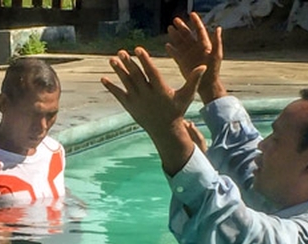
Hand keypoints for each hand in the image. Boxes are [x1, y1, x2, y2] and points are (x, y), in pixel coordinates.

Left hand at [101, 47, 204, 174]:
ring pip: (126, 83)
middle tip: (121, 52)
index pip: (151, 73)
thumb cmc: (176, 110)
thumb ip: (194, 80)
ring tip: (112, 59)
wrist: (165, 130)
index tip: (138, 49)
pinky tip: (103, 78)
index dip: (144, 61)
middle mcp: (147, 95)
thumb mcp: (186, 96)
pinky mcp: (130, 106)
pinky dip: (111, 87)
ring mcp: (137, 101)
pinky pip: (118, 95)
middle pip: (136, 77)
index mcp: (161, 90)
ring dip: (118, 71)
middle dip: (129, 64)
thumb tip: (203, 66)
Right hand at [166, 12, 224, 102]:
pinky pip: (176, 54)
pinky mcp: (182, 62)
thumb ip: (217, 42)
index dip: (195, 22)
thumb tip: (218, 28)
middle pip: (187, 35)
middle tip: (175, 20)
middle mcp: (195, 48)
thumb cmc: (213, 70)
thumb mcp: (216, 55)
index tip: (191, 14)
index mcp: (204, 45)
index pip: (199, 30)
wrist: (207, 84)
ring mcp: (188, 55)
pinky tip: (167, 45)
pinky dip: (172, 50)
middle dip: (181, 27)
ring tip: (169, 28)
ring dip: (175, 35)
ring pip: (180, 42)